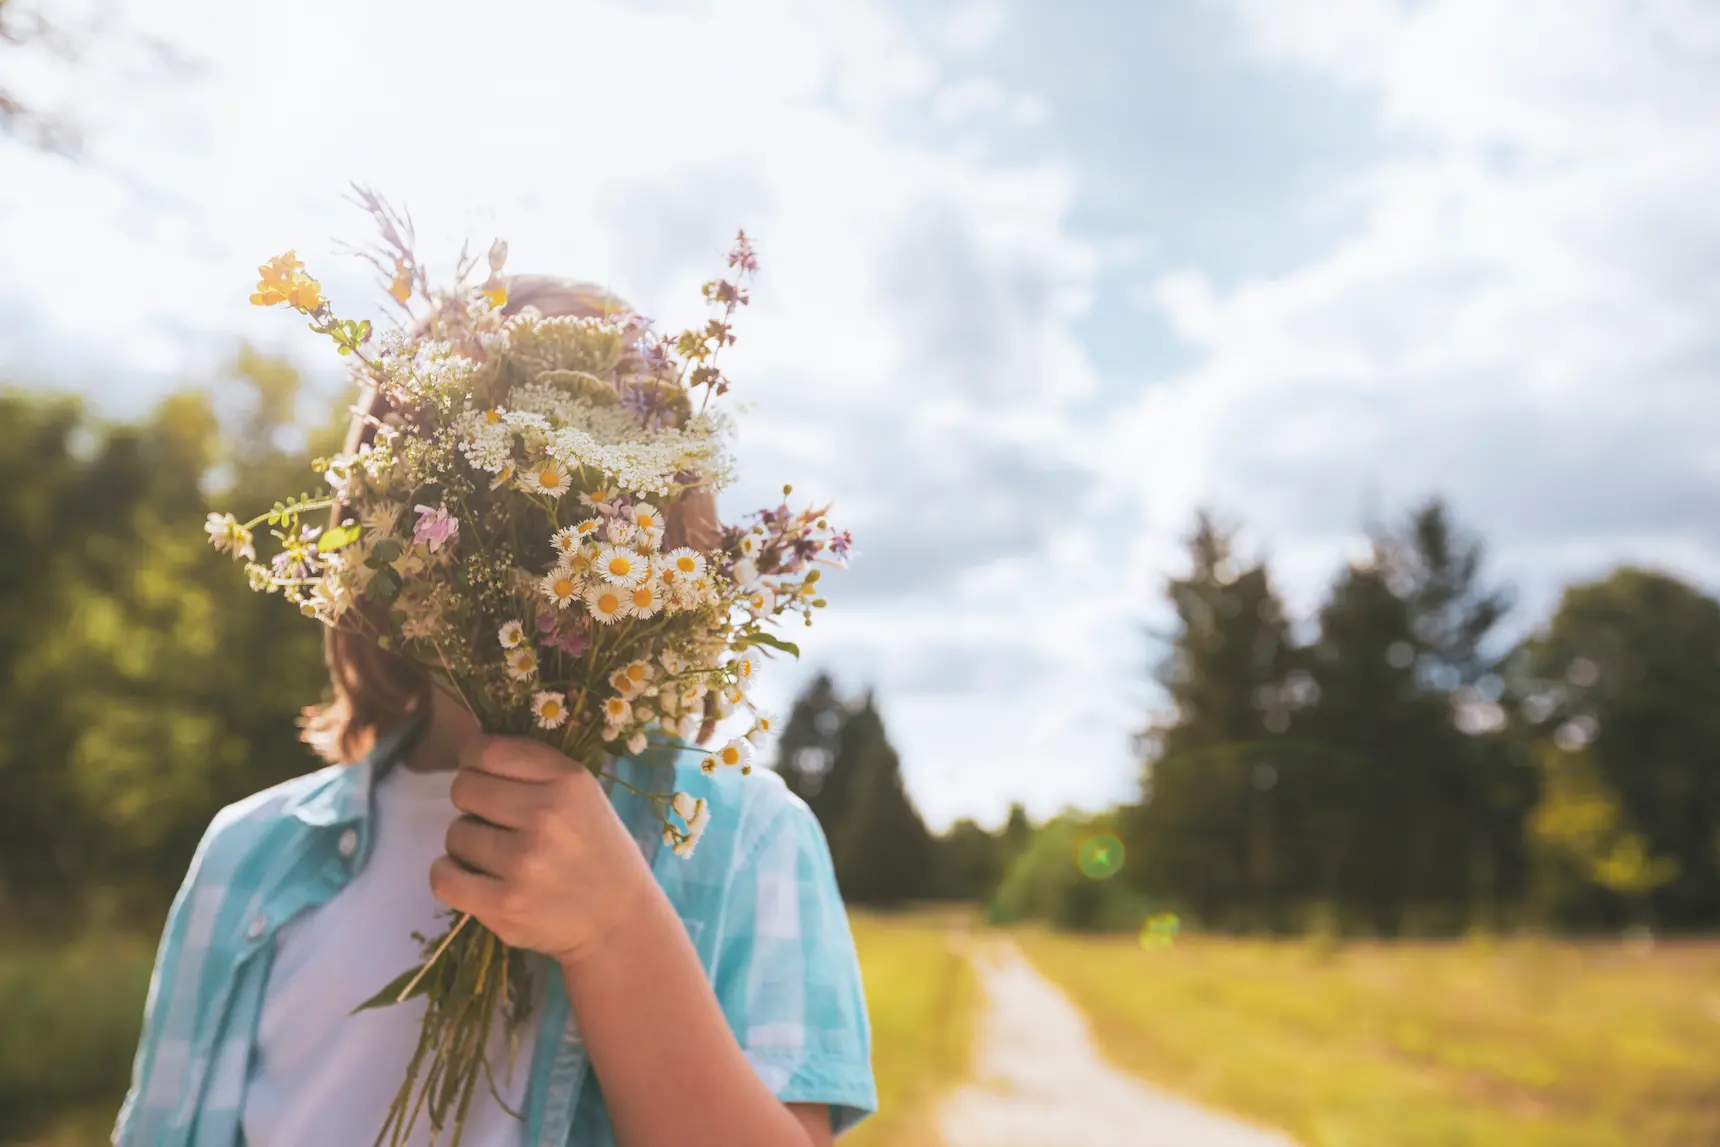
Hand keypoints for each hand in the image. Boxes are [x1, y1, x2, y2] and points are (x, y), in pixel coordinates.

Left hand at [430, 735, 660, 967]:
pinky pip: (443, 877)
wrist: (618, 918)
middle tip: (496, 822)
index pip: (486, 750)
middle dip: (472, 803)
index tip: (484, 776)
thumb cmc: (593, 847)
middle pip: (463, 789)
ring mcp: (524, 863)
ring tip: (498, 856)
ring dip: (468, 844)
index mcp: (568, 780)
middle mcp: (546, 816)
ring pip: (454, 833)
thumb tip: (469, 749)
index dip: (474, 761)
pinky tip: (473, 878)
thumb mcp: (582, 793)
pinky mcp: (505, 906)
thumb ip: (532, 768)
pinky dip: (450, 875)